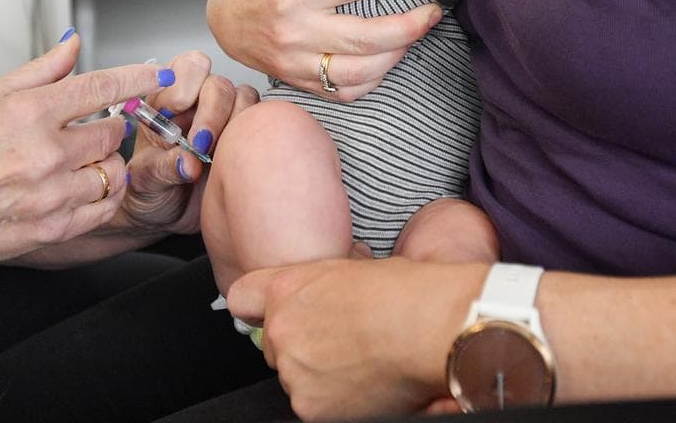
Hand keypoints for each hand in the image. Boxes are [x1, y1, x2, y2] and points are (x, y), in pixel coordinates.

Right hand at [0, 34, 166, 275]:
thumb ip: (41, 70)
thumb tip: (73, 42)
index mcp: (30, 113)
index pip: (101, 87)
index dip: (138, 78)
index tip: (159, 74)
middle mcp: (44, 152)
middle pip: (113, 132)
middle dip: (108, 129)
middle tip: (87, 133)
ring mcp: (52, 193)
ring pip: (114, 171)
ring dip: (106, 165)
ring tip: (79, 164)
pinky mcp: (56, 226)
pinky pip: (106, 206)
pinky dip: (103, 196)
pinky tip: (83, 187)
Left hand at [120, 50, 259, 235]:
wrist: (170, 216)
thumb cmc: (151, 192)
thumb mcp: (144, 183)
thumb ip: (161, 169)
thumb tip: (187, 163)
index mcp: (167, 100)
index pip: (185, 68)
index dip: (183, 86)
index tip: (172, 115)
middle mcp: (200, 102)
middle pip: (218, 84)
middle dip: (211, 112)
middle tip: (200, 145)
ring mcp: (228, 117)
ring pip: (245, 98)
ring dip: (234, 124)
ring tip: (217, 156)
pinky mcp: (250, 135)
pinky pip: (263, 122)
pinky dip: (255, 136)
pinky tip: (237, 160)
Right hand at [206, 0, 441, 100]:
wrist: (225, 20)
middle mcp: (296, 31)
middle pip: (365, 37)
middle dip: (409, 26)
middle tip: (432, 12)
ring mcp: (297, 63)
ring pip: (359, 71)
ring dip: (396, 55)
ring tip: (411, 35)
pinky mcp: (300, 83)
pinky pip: (344, 92)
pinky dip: (371, 80)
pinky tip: (383, 60)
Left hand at [226, 257, 486, 420]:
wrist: (433, 328)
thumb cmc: (409, 293)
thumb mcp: (356, 269)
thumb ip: (325, 286)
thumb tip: (331, 293)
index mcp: (287, 288)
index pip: (243, 298)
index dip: (259, 307)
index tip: (274, 313)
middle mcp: (281, 329)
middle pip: (276, 346)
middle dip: (302, 347)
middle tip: (344, 343)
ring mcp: (293, 371)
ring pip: (297, 379)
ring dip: (321, 376)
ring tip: (365, 363)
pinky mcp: (310, 408)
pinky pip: (315, 407)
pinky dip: (338, 401)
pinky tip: (368, 383)